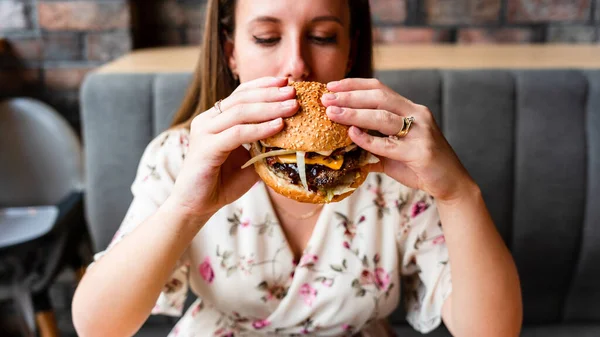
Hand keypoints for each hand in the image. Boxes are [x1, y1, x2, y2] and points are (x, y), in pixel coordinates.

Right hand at [169, 77, 297, 216]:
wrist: (197, 206)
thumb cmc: (223, 183)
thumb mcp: (249, 159)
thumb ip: (265, 145)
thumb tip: (294, 137)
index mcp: (215, 119)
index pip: (241, 94)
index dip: (264, 85)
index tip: (286, 81)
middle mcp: (207, 121)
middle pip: (242, 98)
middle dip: (271, 93)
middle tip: (294, 91)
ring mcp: (204, 132)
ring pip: (240, 112)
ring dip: (269, 108)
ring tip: (292, 106)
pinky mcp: (206, 148)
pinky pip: (237, 133)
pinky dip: (260, 129)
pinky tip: (278, 126)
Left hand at [322, 78, 476, 202]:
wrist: (450, 184)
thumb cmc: (419, 166)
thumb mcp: (393, 151)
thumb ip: (372, 145)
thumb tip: (342, 145)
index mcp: (410, 109)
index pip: (379, 88)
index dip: (354, 84)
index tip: (332, 86)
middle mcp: (416, 114)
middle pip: (379, 97)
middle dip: (350, 96)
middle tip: (326, 99)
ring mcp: (420, 131)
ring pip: (383, 116)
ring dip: (354, 113)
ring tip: (332, 114)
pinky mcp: (421, 151)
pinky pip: (389, 143)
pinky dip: (368, 138)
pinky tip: (351, 134)